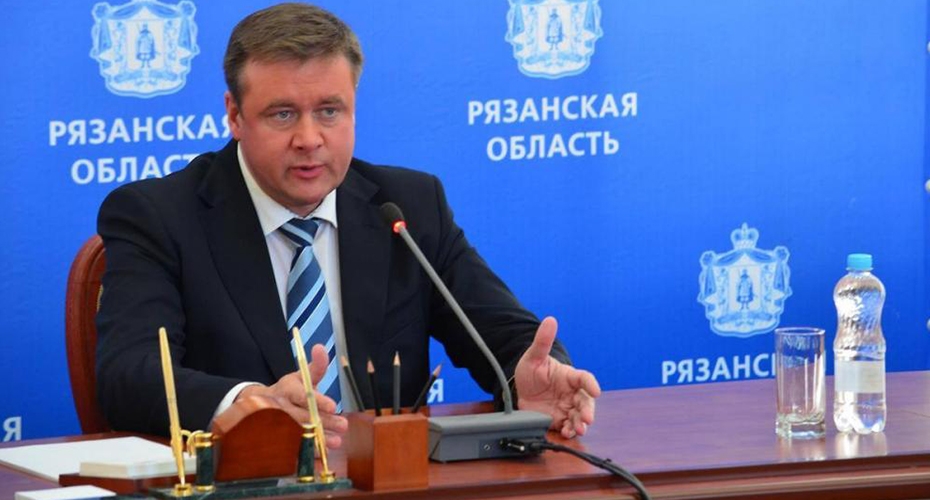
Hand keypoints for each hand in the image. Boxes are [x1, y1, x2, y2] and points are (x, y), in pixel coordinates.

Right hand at [236, 343, 347, 448]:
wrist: (260, 407)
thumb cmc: (289, 391)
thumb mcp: (301, 376)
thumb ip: (316, 366)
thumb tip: (321, 347)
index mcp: (287, 389)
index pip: (302, 395)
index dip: (318, 401)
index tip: (333, 406)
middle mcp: (280, 407)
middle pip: (303, 416)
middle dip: (324, 422)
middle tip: (343, 426)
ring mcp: (277, 425)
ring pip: (297, 433)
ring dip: (317, 438)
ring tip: (335, 442)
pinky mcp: (278, 440)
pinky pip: (291, 449)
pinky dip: (306, 454)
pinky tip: (321, 458)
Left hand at [514, 316, 600, 438]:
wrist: (520, 388)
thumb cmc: (532, 370)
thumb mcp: (534, 355)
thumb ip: (543, 340)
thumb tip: (550, 320)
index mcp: (569, 376)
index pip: (584, 378)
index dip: (591, 384)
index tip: (596, 391)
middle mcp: (572, 393)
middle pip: (586, 401)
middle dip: (588, 410)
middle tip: (587, 418)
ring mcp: (566, 407)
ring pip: (579, 416)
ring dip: (581, 423)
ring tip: (578, 429)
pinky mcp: (558, 420)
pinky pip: (567, 426)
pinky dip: (569, 431)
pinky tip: (567, 433)